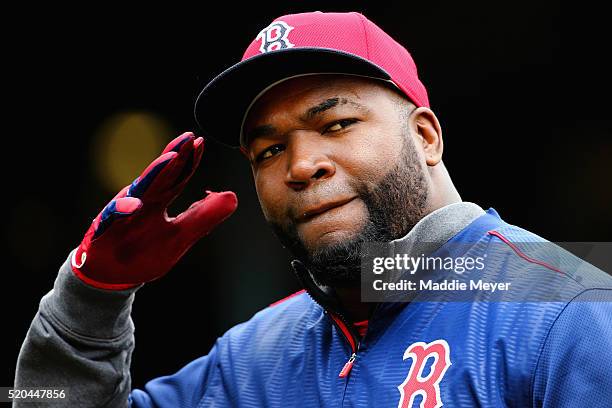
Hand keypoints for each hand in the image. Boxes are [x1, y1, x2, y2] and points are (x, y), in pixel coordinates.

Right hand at [71, 132, 237, 289]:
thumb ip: (203, 217)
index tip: (201, 142)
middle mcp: (141, 202)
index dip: (188, 161)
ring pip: (139, 190)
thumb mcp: (180, 236)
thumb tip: (232, 197)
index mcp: (159, 202)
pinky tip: (135, 205)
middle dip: (174, 155)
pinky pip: (113, 218)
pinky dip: (122, 210)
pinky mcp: (105, 230)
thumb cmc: (143, 252)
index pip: (176, 178)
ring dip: (154, 173)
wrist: (109, 275)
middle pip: (160, 176)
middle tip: (188, 138)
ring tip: (171, 159)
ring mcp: (122, 214)